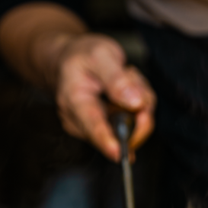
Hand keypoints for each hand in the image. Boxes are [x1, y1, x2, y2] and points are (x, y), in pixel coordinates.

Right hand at [55, 33, 155, 160]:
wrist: (69, 59)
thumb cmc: (82, 56)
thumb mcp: (100, 55)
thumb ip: (117, 79)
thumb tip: (135, 103)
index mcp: (75, 100)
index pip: (93, 126)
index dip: (108, 140)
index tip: (119, 152)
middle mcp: (81, 120)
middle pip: (121, 128)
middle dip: (138, 107)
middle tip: (131, 78)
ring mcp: (93, 127)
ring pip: (133, 124)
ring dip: (138, 101)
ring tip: (124, 78)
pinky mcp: (105, 128)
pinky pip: (134, 122)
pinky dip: (136, 105)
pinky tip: (125, 90)